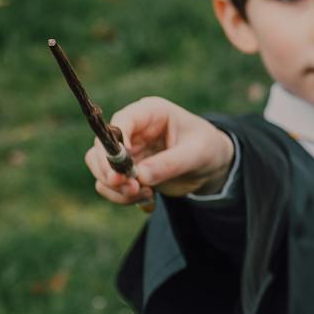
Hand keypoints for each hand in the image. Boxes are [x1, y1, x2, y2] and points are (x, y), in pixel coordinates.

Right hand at [85, 97, 235, 211]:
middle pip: (100, 148)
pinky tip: (147, 200)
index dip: (115, 145)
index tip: (123, 167)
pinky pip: (111, 185)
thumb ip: (170, 163)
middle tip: (131, 189)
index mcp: (150, 113)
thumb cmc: (209, 148)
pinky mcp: (128, 171)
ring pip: (101, 169)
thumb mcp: (197, 154)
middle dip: (110, 171)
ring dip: (116, 188)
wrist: (213, 165)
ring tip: (146, 195)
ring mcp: (128, 151)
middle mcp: (133, 130)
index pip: (121, 122)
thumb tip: (140, 176)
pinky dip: (123, 196)